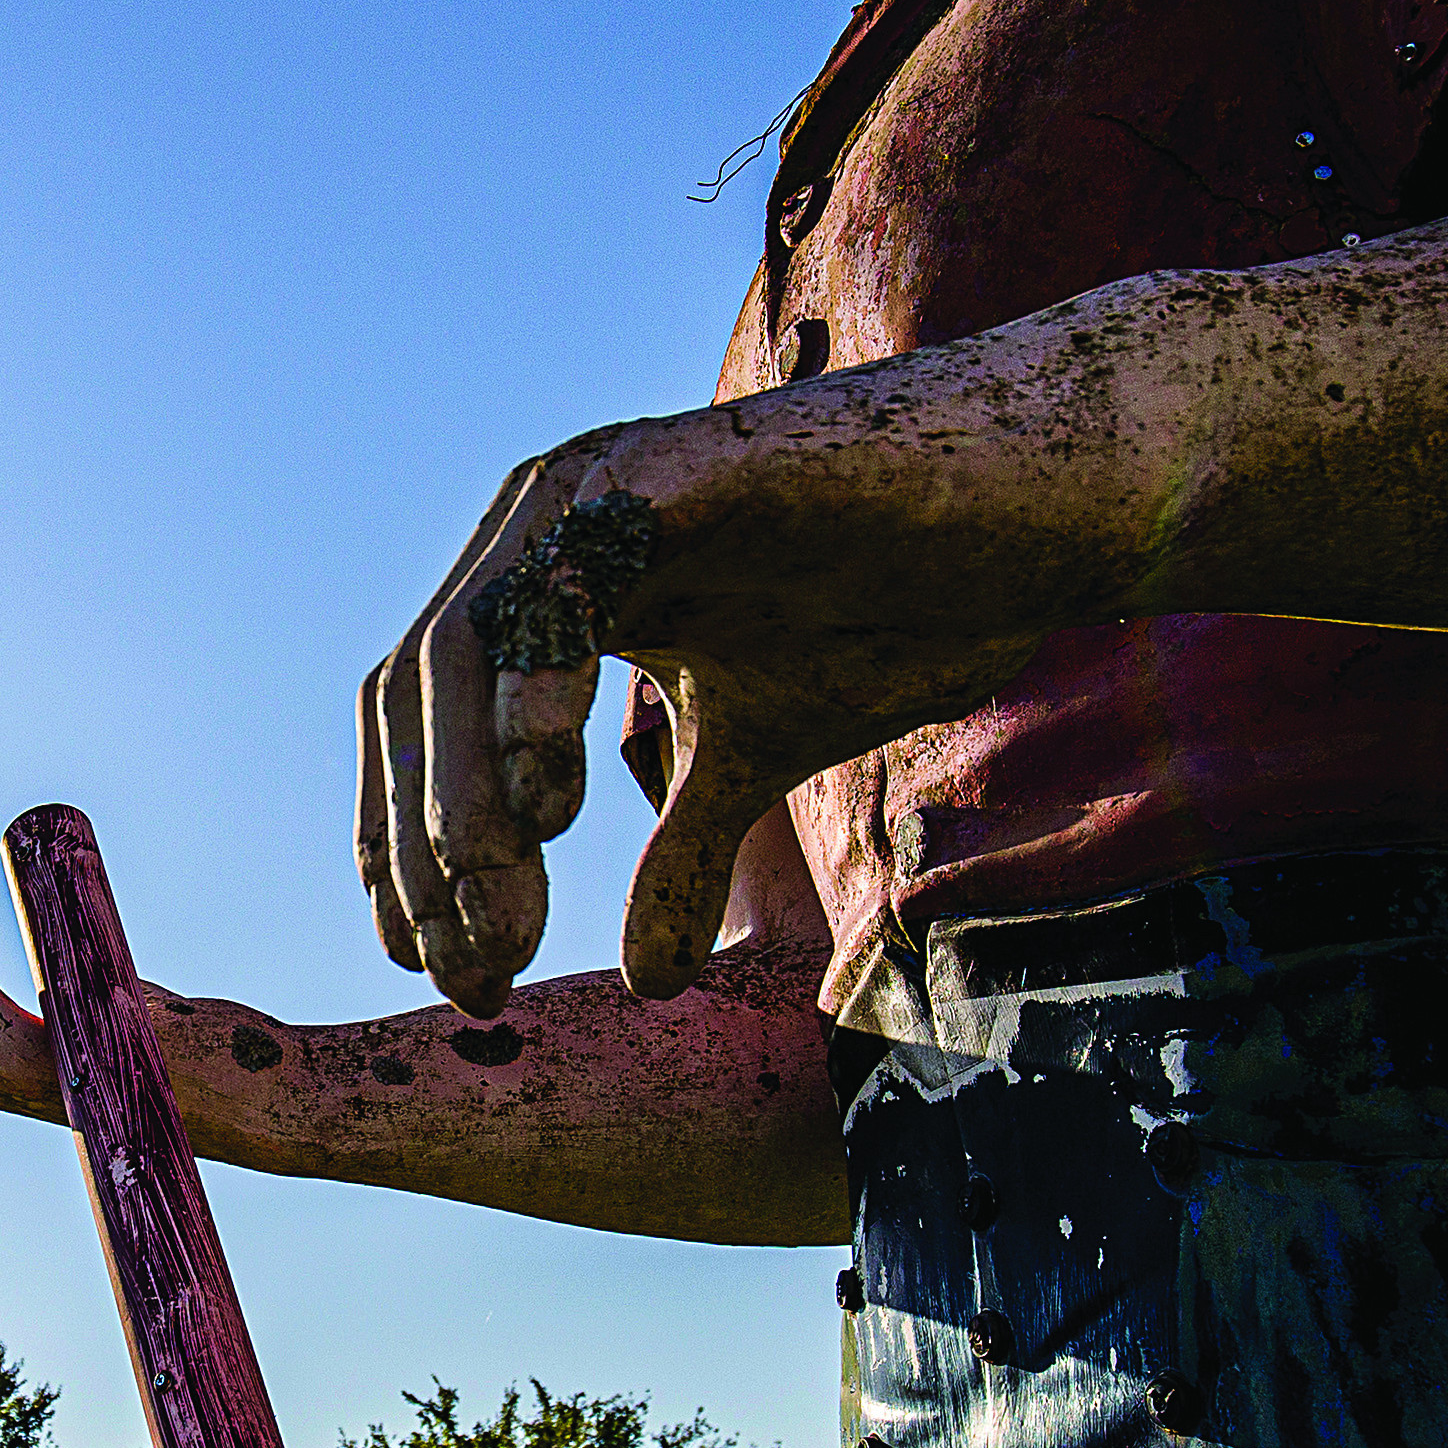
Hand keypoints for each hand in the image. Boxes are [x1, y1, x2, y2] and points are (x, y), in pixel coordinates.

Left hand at [360, 398, 1059, 1013]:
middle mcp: (547, 522)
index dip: (413, 852)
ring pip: (464, 644)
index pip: (421, 722)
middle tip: (480, 972)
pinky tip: (549, 804)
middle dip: (431, 849)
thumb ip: (681, 849)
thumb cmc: (902, 605)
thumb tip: (643, 982)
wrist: (1034, 512)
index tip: (449, 976)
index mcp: (549, 580)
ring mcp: (600, 483)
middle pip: (415, 693)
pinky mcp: (672, 465)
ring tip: (502, 913)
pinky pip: (563, 576)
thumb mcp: (760, 756)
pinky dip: (534, 686)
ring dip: (464, 795)